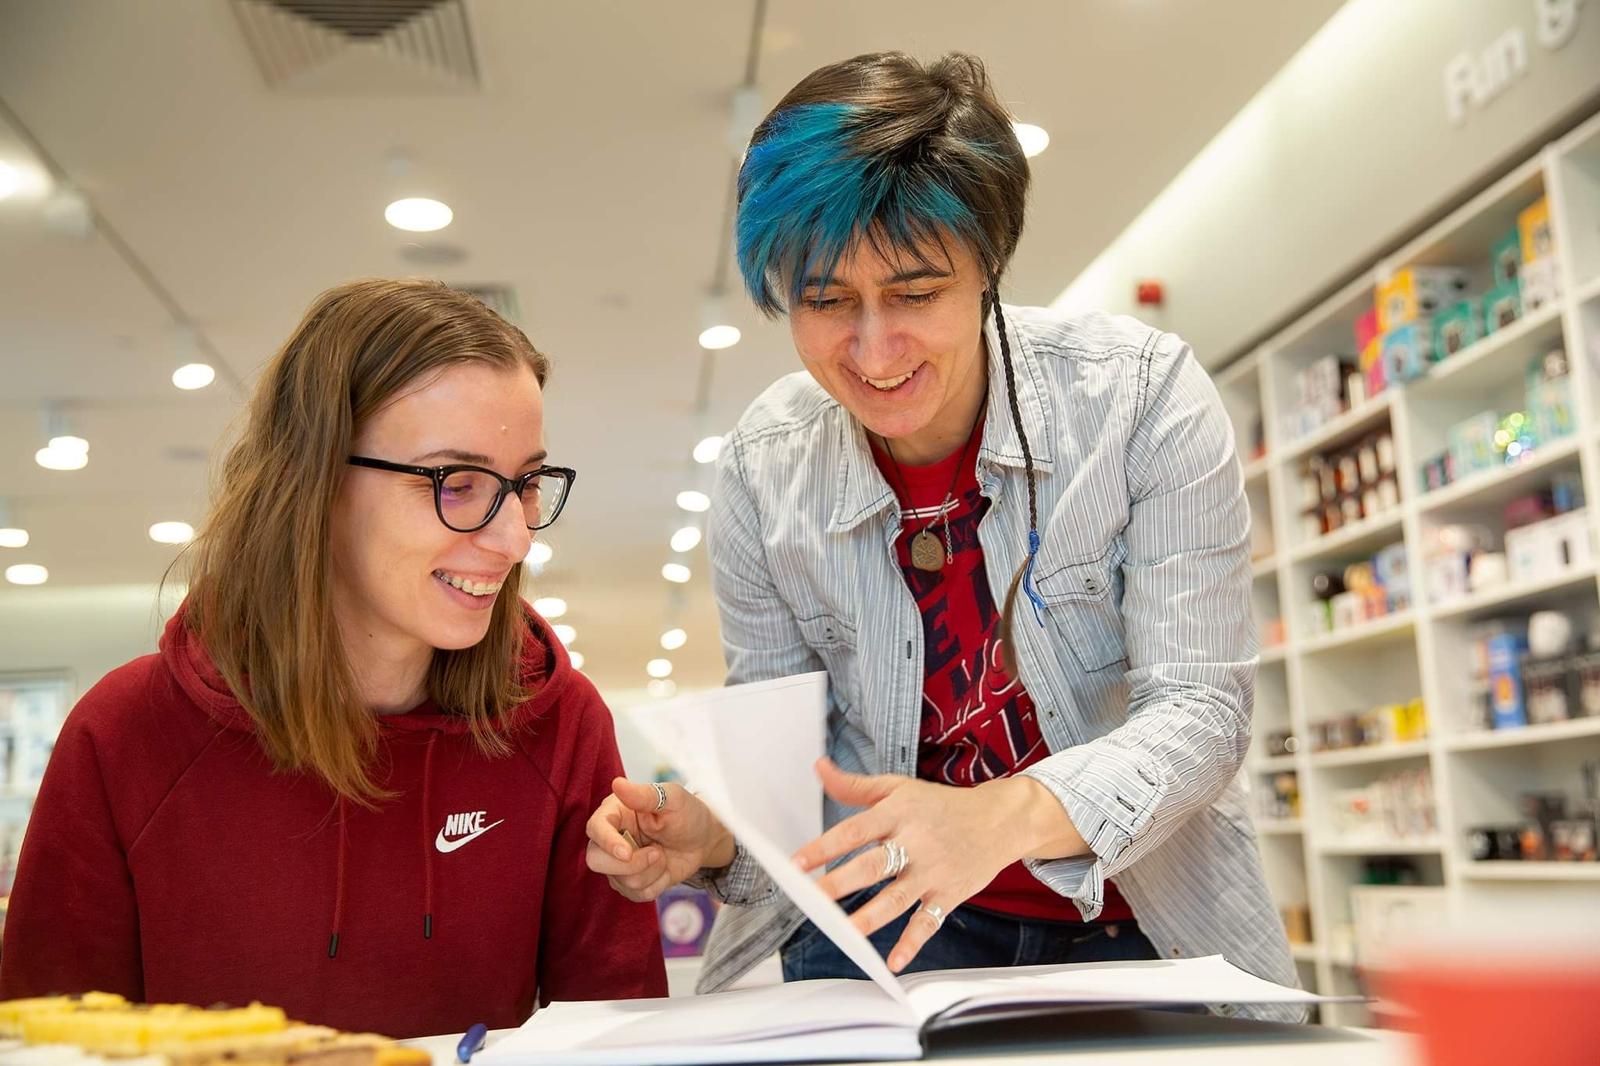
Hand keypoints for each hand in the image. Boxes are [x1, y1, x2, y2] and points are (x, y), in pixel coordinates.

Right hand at [585, 778, 735, 901]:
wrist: (703, 838)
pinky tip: (663, 868)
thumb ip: (645, 795)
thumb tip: (618, 784)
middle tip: (657, 853)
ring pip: (620, 881)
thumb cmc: (687, 812)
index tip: (627, 852)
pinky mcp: (630, 882)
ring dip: (651, 872)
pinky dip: (657, 884)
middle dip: (629, 865)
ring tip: (663, 855)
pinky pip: (636, 894)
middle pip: (596, 860)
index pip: (595, 828)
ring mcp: (618, 863)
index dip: (607, 843)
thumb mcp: (673, 798)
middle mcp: (611, 838)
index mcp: (616, 812)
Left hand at [791, 758, 1085, 972]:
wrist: (999, 820)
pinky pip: (929, 922)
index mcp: (898, 813)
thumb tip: (819, 767)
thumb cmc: (940, 804)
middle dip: (840, 883)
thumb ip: (855, 786)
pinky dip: (912, 943)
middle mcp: (915, 842)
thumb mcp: (898, 788)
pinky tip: (893, 962)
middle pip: (873, 865)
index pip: (854, 830)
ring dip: (870, 917)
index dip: (824, 847)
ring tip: (843, 932)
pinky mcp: (950, 894)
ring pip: (898, 897)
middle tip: (811, 899)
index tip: (796, 864)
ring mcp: (933, 871)